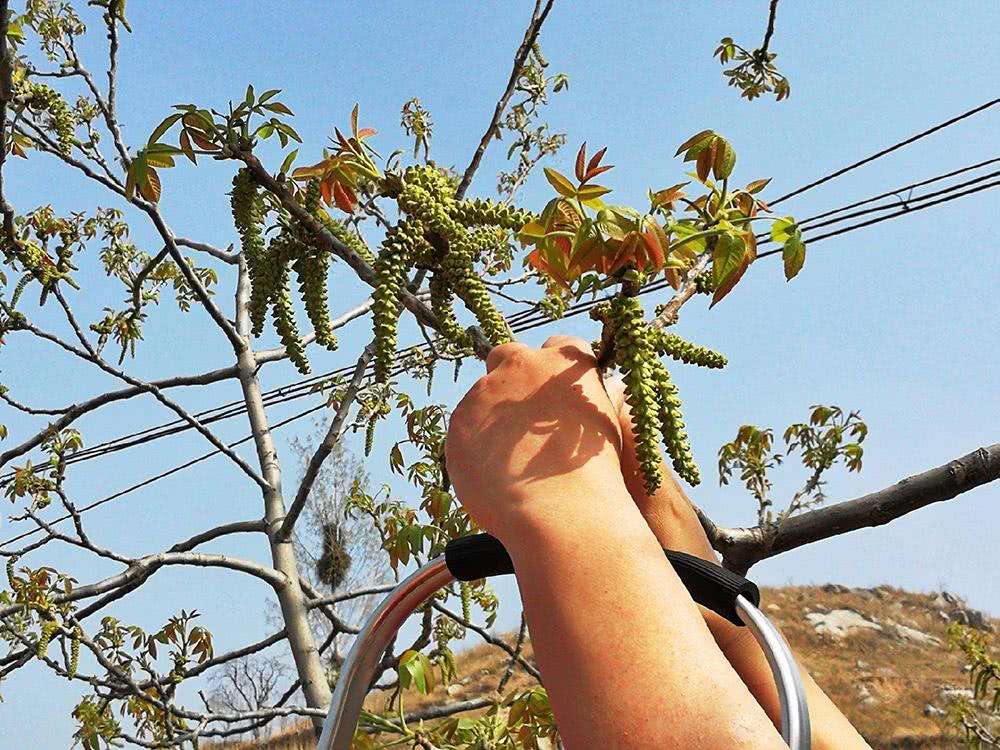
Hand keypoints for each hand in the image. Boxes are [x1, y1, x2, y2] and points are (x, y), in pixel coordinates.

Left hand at [445, 336, 625, 539]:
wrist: (560, 509)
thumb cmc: (593, 474)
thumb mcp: (603, 424)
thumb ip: (586, 400)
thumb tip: (583, 398)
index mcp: (563, 360)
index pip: (558, 346)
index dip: (554, 370)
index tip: (554, 393)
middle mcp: (522, 364)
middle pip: (508, 355)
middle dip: (512, 377)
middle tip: (521, 418)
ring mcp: (486, 392)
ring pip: (483, 397)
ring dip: (492, 418)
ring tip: (511, 460)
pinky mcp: (459, 422)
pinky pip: (465, 429)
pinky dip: (475, 446)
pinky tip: (494, 472)